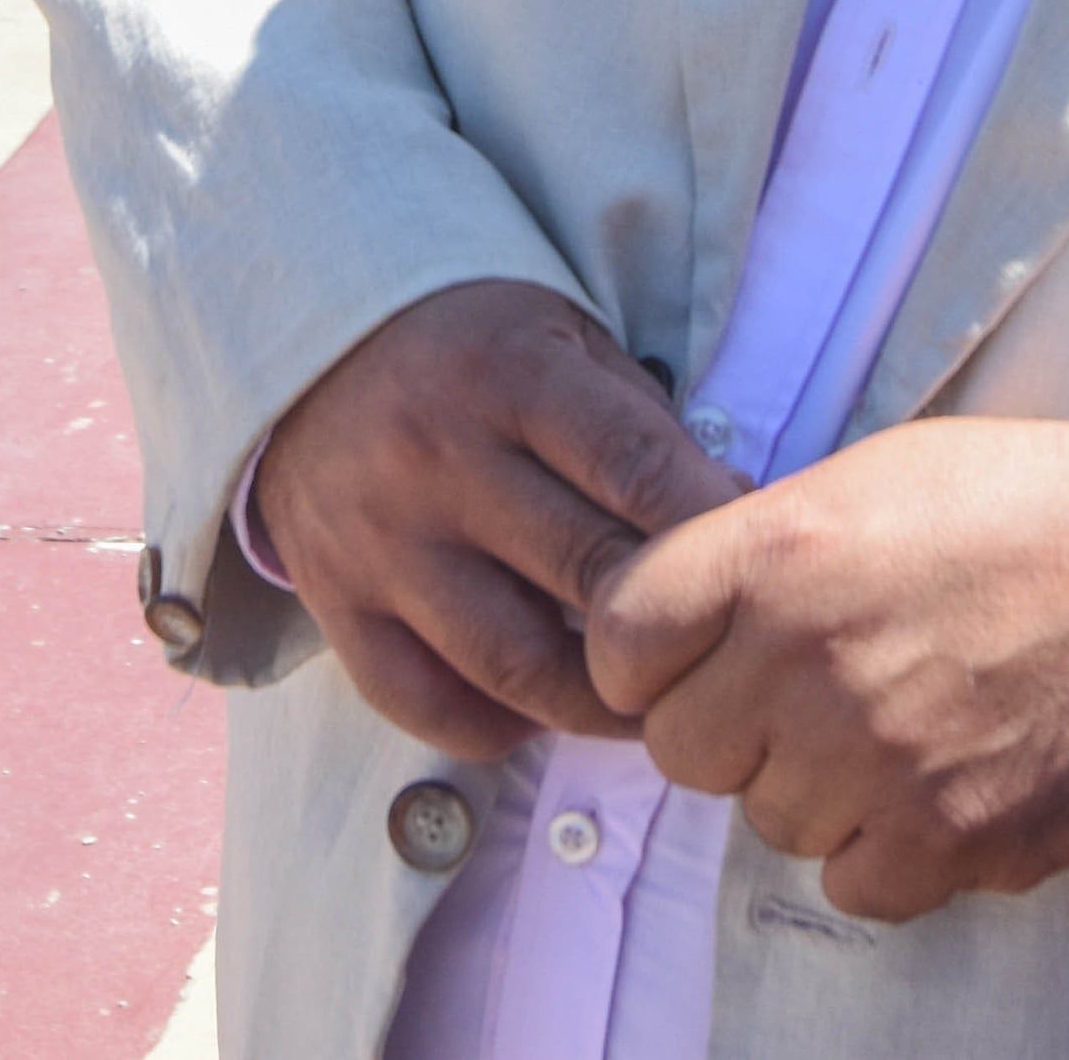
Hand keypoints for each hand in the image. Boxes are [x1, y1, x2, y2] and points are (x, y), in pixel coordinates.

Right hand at [254, 280, 746, 759]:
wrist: (310, 347)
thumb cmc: (472, 351)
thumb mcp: (561, 342)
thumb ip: (640, 427)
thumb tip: (734, 522)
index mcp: (506, 375)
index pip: (634, 469)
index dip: (710, 531)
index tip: (757, 569)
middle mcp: (435, 457)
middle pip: (586, 576)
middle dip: (669, 626)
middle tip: (719, 657)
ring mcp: (379, 539)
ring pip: (512, 665)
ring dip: (598, 703)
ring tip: (646, 702)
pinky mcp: (333, 599)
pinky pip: (421, 702)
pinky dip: (492, 726)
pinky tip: (536, 711)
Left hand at [584, 415, 1068, 922]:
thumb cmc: (1027, 511)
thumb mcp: (870, 477)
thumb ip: (762, 548)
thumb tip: (683, 617)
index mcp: (777, 554)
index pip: (617, 638)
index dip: (644, 652)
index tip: (685, 650)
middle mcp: (807, 663)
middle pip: (682, 746)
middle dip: (729, 723)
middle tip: (806, 689)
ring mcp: (876, 762)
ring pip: (767, 817)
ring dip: (812, 785)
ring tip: (896, 720)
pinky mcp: (947, 841)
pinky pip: (850, 878)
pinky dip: (882, 846)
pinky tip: (934, 780)